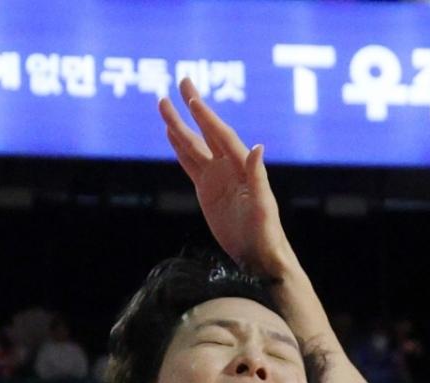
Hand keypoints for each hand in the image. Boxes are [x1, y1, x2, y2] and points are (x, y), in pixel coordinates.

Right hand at [159, 78, 291, 275]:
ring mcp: (216, 177)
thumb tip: (258, 147)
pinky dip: (179, 149)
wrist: (258, 254)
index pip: (220, 135)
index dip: (206, 117)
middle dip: (193, 108)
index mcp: (242, 166)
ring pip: (193, 145)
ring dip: (179, 126)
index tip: (192, 99)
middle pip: (206, 131)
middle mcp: (228, 166)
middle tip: (182, 81)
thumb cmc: (265, 232)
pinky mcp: (207, 190)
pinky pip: (190, 164)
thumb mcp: (263, 205)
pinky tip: (170, 135)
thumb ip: (258, 176)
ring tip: (164, 105)